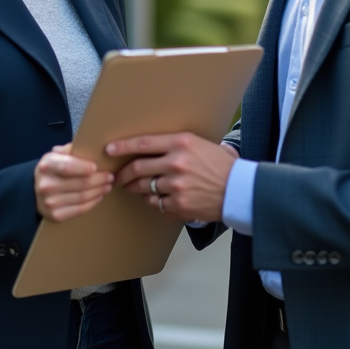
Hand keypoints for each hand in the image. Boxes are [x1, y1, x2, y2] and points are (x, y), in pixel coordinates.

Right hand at [34, 143, 113, 221]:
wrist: (34, 190)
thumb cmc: (51, 170)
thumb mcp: (56, 155)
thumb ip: (71, 150)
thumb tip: (90, 146)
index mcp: (47, 166)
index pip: (68, 167)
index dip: (84, 167)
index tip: (97, 166)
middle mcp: (47, 185)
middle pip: (80, 183)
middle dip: (99, 179)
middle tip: (110, 176)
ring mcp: (50, 202)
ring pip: (82, 197)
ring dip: (99, 191)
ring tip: (107, 186)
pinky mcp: (56, 215)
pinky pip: (80, 209)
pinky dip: (92, 202)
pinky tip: (99, 196)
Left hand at [107, 135, 238, 222]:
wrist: (240, 191)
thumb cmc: (222, 166)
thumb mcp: (202, 144)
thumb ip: (178, 145)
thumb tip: (153, 146)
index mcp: (181, 143)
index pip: (144, 143)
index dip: (123, 147)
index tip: (110, 150)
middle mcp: (176, 163)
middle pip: (138, 168)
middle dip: (124, 173)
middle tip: (118, 176)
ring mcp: (176, 186)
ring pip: (145, 187)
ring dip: (136, 188)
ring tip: (134, 188)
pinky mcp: (178, 205)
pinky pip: (156, 204)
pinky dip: (154, 202)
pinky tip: (158, 199)